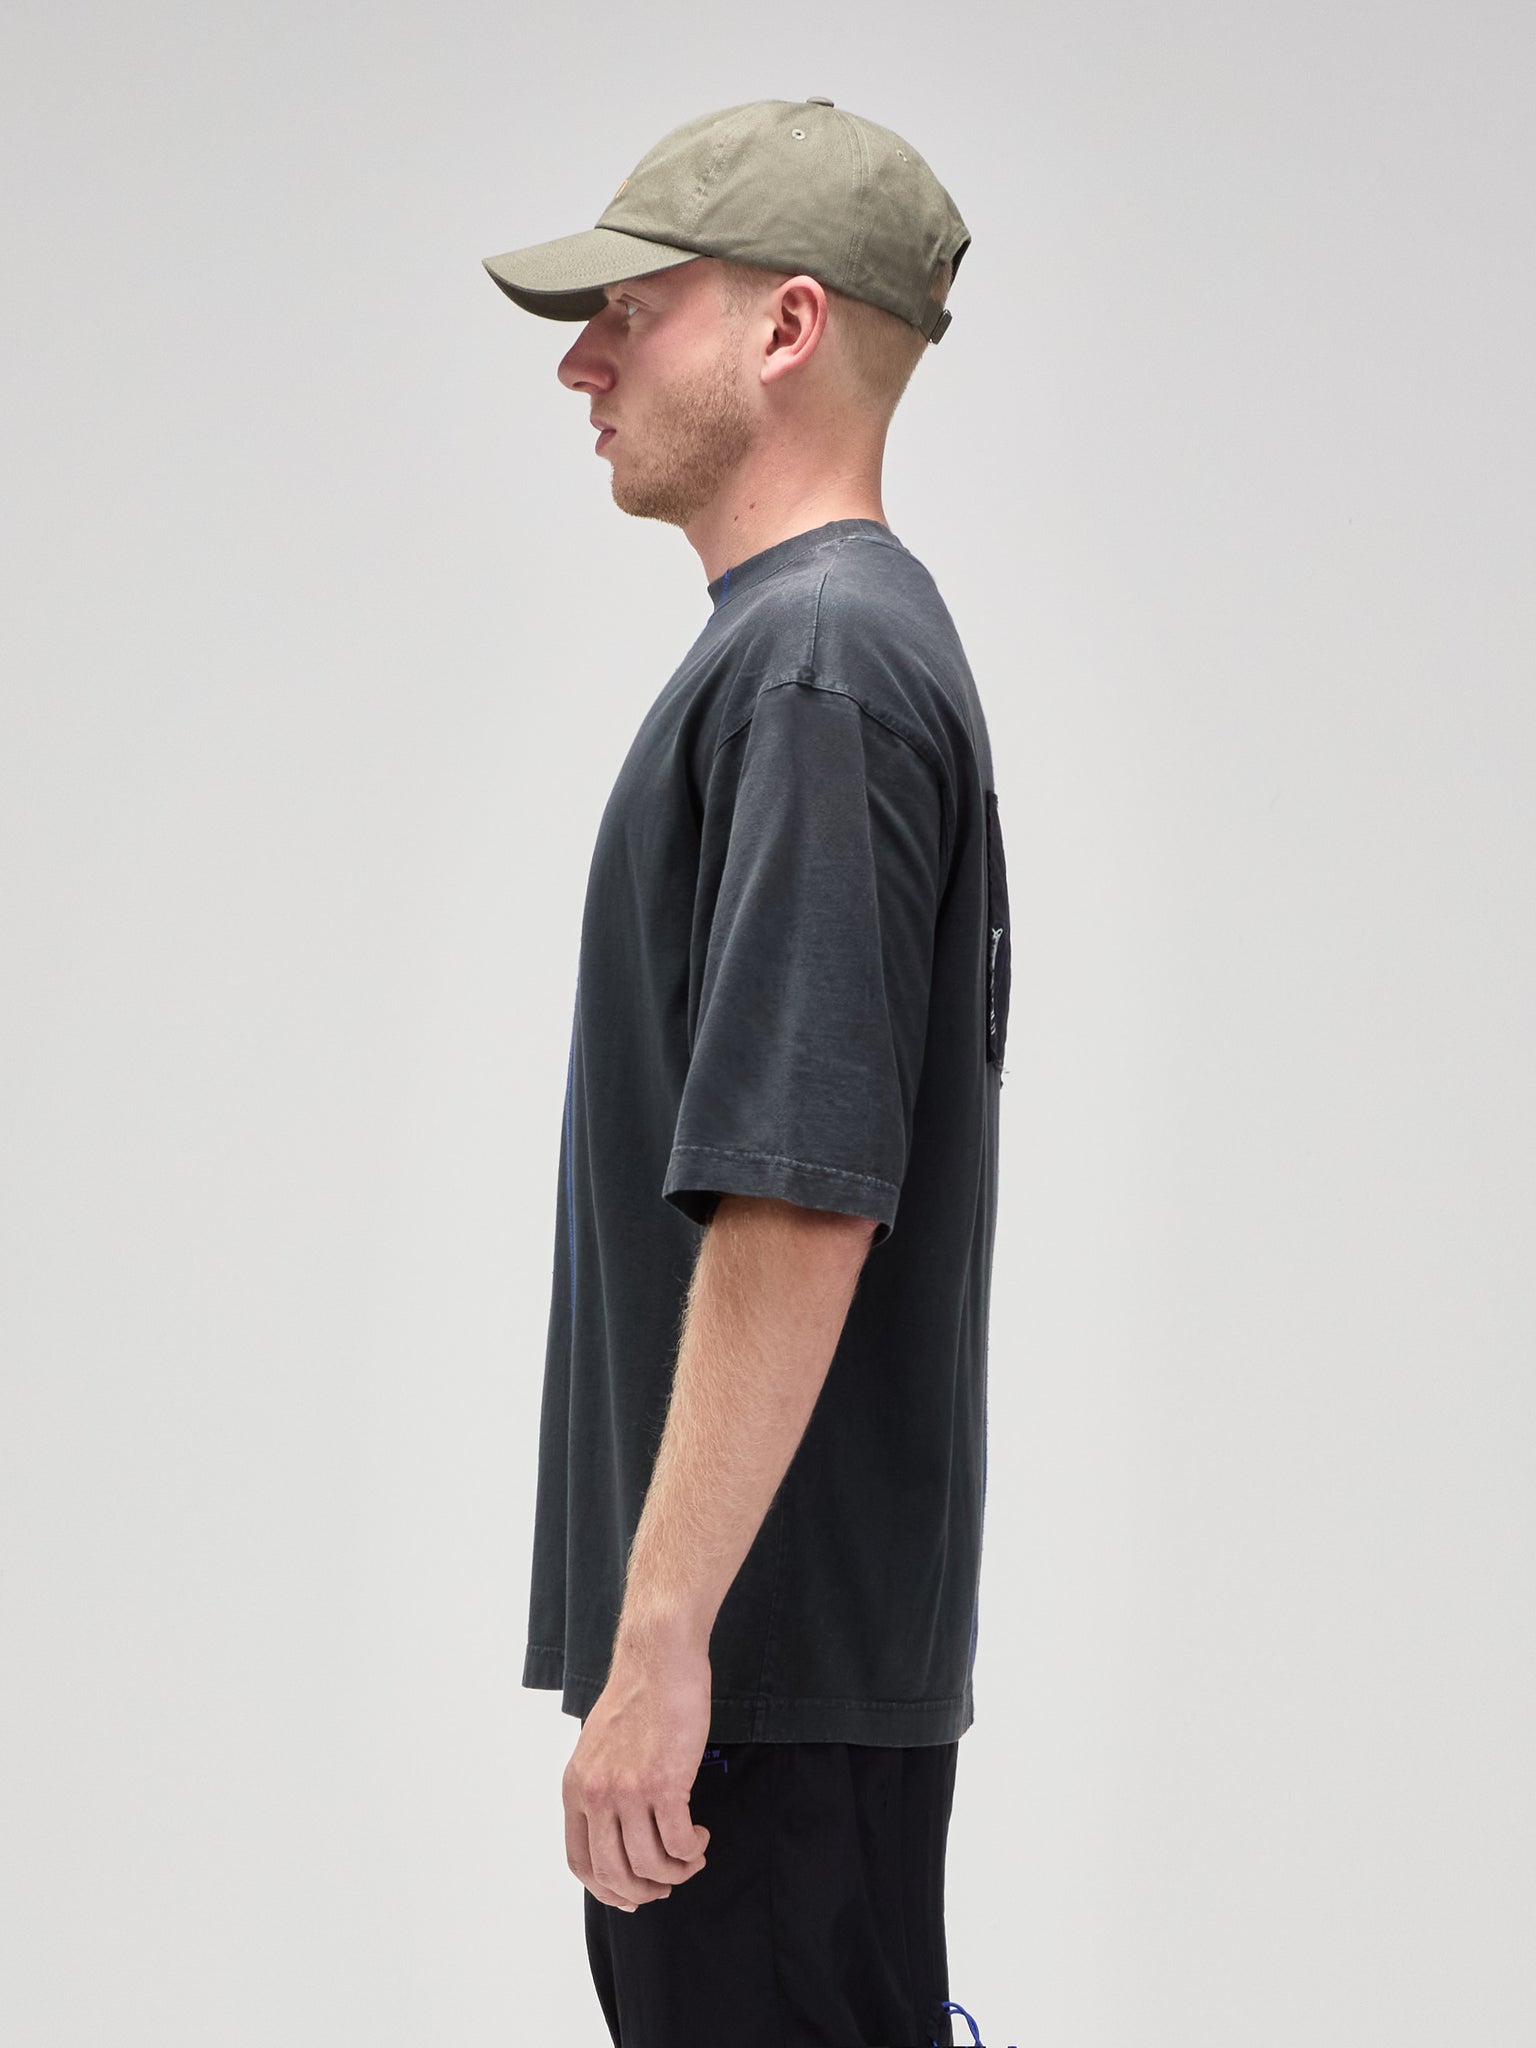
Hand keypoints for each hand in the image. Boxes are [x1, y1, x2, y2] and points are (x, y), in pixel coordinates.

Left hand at [563, 1635, 713, 1911]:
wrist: (659, 1658)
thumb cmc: (638, 1697)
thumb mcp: (599, 1748)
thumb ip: (602, 1788)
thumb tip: (617, 1833)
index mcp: (576, 1788)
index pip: (581, 1862)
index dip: (607, 1890)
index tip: (632, 1895)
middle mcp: (597, 1794)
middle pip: (613, 1874)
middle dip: (644, 1890)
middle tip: (668, 1884)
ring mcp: (629, 1790)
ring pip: (650, 1864)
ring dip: (676, 1872)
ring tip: (691, 1856)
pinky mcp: (665, 1782)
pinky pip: (678, 1843)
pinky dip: (692, 1851)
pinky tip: (699, 1836)